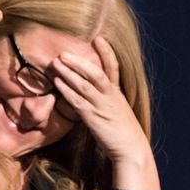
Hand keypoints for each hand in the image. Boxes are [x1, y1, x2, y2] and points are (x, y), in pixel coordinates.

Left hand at [51, 37, 160, 189]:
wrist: (132, 150)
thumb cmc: (124, 133)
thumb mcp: (119, 112)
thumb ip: (108, 101)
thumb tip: (95, 94)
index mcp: (118, 94)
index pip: (113, 68)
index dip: (106, 52)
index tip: (98, 39)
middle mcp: (111, 97)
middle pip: (96, 73)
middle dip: (80, 62)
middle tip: (65, 53)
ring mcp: (102, 107)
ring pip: (85, 85)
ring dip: (69, 73)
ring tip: (56, 63)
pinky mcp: (94, 118)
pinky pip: (78, 101)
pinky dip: (67, 91)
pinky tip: (57, 83)